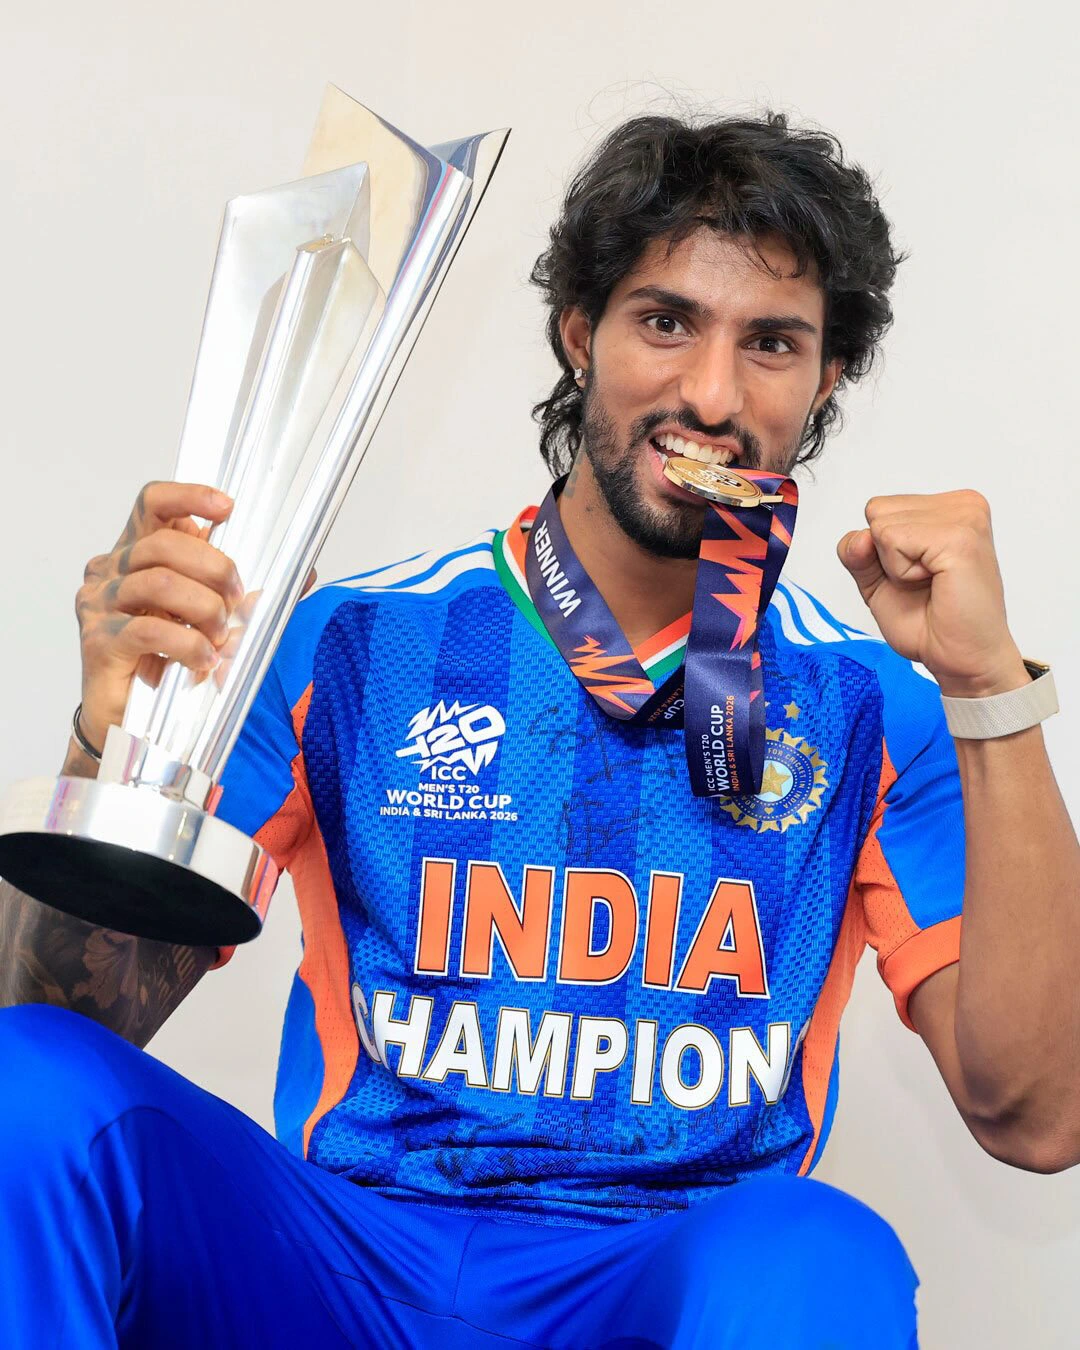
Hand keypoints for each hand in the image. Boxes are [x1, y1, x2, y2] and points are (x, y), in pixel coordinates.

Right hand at [75, 482, 241, 752]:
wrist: (131, 721)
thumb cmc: (169, 660)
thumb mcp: (214, 618)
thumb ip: (250, 594)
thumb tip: (303, 575)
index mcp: (136, 553)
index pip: (153, 503)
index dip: (189, 497)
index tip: (227, 508)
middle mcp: (111, 571)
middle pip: (164, 544)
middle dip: (214, 568)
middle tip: (237, 599)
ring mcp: (100, 604)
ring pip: (159, 582)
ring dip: (204, 609)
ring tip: (219, 637)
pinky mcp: (100, 641)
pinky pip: (151, 630)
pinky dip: (188, 644)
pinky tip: (203, 660)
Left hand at [837, 490, 1027, 697]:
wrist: (961, 659)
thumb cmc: (929, 623)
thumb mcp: (877, 581)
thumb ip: (858, 553)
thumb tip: (860, 537)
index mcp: (950, 508)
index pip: (879, 508)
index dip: (881, 552)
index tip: (917, 576)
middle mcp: (963, 505)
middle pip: (877, 511)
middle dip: (887, 557)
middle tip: (925, 584)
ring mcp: (966, 517)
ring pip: (882, 526)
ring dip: (896, 567)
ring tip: (933, 584)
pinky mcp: (960, 537)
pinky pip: (892, 540)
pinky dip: (901, 573)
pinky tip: (936, 584)